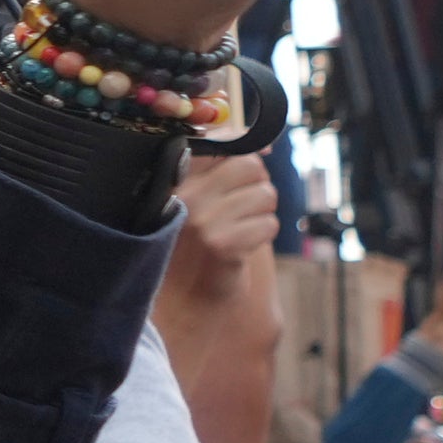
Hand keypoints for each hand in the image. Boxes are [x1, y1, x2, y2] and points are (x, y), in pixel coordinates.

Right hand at [156, 146, 283, 345]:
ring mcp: (203, 220)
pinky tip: (241, 247)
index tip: (242, 175)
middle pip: (251, 165)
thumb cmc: (193, 245)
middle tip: (242, 208)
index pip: (220, 142)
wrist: (180, 300)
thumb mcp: (196, 199)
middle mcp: (185, 194)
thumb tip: (268, 146)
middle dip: (257, 186)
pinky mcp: (223, 245)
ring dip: (262, 214)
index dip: (242, 154)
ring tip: (239, 229)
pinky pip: (269, 225)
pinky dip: (262, 236)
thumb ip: (222, 168)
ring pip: (266, 195)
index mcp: (173, 177)